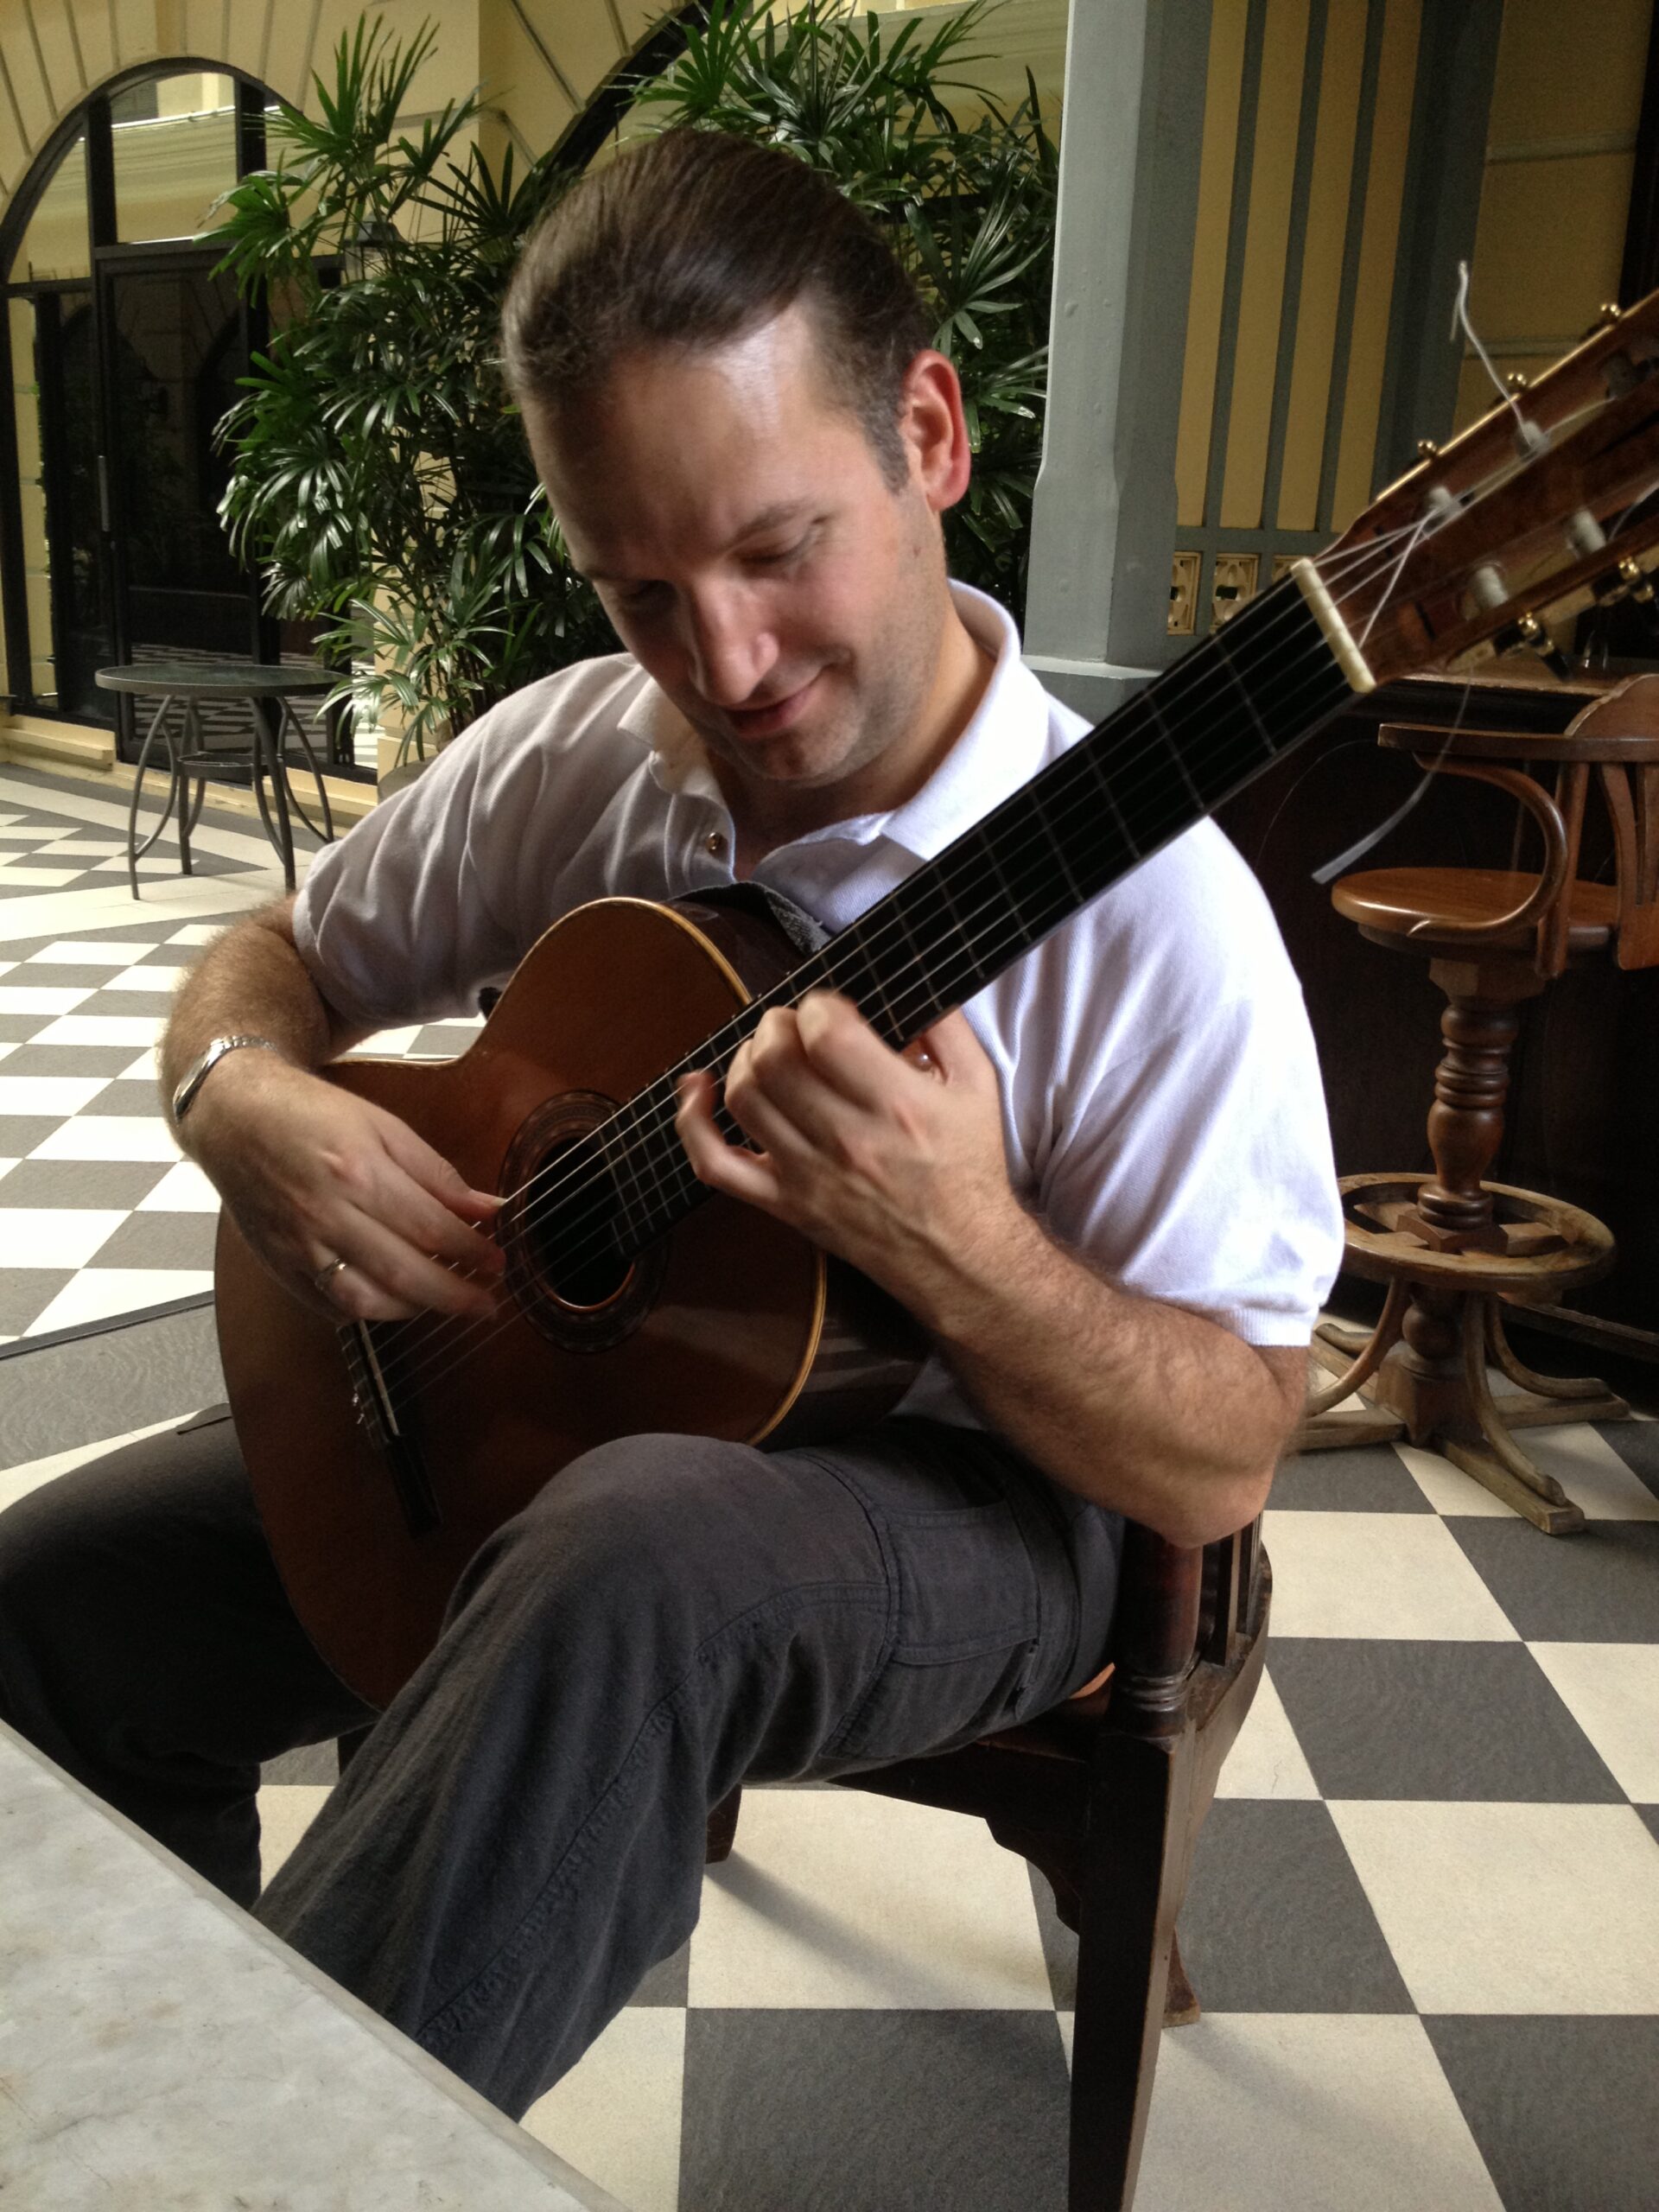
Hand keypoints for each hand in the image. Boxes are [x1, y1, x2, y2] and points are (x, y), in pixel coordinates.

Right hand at [186, 1054, 503, 1321]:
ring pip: (362, 1301)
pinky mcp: (277, 1264)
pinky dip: (362, 1312)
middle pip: (401, 1273)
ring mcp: (297, 1245)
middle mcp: (325, 1214)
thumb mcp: (383, 1126)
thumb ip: (437, 1174)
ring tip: (440, 1300)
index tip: (498, 1263)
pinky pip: (326, 1306)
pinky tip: (387, 1300)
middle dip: (453, 1296)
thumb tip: (488, 1209)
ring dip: (411, 1310)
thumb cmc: (311, 1115)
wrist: (233, 1117)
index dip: (471, 1252)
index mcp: (357, 1172)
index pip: (429, 1227)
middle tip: (486, 1304)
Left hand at [675, 992, 1021, 1321]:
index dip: (818, 1005)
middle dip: (777, 1025)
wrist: (960, 1259)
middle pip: (775, 1059)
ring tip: (768, 1055)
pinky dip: (692, 1123)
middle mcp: (848, 1140)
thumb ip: (946, 1026)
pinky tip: (698, 1091)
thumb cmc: (968, 1169)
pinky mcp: (785, 1204)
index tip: (829, 1010)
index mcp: (897, 1104)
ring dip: (743, 1060)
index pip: (826, 1032)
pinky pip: (715, 1165)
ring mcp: (809, 1175)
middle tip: (795, 1027)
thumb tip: (907, 983)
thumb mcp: (979, 1087)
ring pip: (743, 1097)